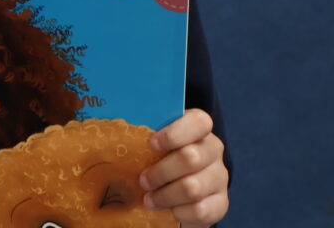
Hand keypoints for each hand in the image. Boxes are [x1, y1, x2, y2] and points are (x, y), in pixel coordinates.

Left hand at [140, 109, 228, 226]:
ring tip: (149, 199)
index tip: (151, 144)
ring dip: (165, 196)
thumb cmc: (163, 160)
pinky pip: (200, 210)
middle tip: (143, 180)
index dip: (175, 133)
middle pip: (190, 157)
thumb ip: (145, 137)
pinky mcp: (221, 203)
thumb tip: (111, 134)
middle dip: (160, 172)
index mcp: (199, 129)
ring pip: (192, 187)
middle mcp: (213, 150)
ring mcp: (219, 177)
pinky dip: (179, 212)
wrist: (184, 192)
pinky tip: (169, 210)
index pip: (199, 122)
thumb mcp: (157, 145)